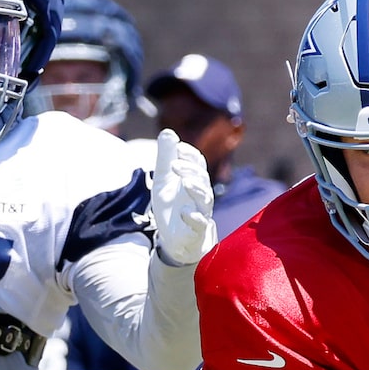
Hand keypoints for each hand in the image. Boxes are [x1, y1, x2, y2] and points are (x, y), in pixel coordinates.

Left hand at [148, 127, 216, 267]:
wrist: (173, 237)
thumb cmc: (171, 205)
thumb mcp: (163, 179)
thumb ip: (165, 157)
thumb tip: (168, 132)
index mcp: (194, 179)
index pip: (198, 162)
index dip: (190, 154)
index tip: (178, 148)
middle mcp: (201, 194)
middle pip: (202, 178)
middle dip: (190, 170)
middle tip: (174, 165)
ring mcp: (201, 211)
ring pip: (205, 198)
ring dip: (195, 189)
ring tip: (184, 182)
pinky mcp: (196, 230)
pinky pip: (200, 223)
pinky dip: (193, 217)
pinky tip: (183, 212)